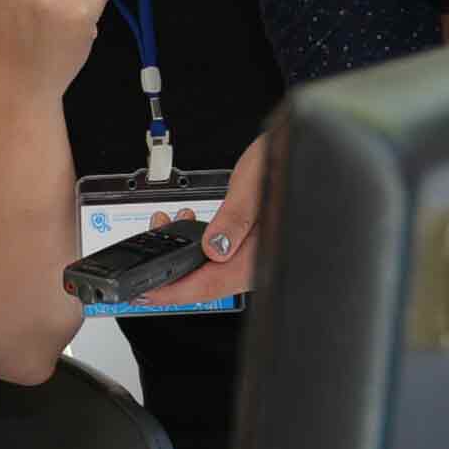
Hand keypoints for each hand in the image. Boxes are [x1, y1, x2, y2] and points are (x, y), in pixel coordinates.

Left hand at [125, 129, 273, 310]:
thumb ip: (235, 218)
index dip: (175, 292)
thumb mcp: (255, 185)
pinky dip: (199, 245)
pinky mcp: (252, 244)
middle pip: (209, 284)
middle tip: (145, 269)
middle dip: (173, 274)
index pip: (211, 285)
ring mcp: (257, 255)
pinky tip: (189, 225)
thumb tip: (214, 248)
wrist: (303, 156)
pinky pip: (221, 256)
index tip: (148, 293)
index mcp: (262, 254)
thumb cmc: (285, 163)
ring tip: (163, 226)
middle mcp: (261, 261)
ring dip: (184, 256)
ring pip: (213, 270)